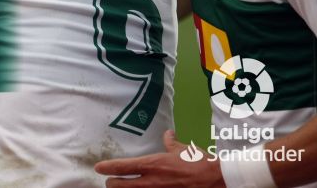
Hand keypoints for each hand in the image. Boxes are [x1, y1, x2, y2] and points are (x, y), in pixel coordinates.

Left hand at [95, 130, 223, 187]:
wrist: (218, 180)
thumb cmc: (200, 163)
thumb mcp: (183, 149)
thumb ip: (171, 142)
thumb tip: (167, 133)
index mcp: (153, 165)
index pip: (123, 167)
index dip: (107, 167)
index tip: (98, 168)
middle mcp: (151, 181)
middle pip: (121, 186)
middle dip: (112, 184)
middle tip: (110, 181)